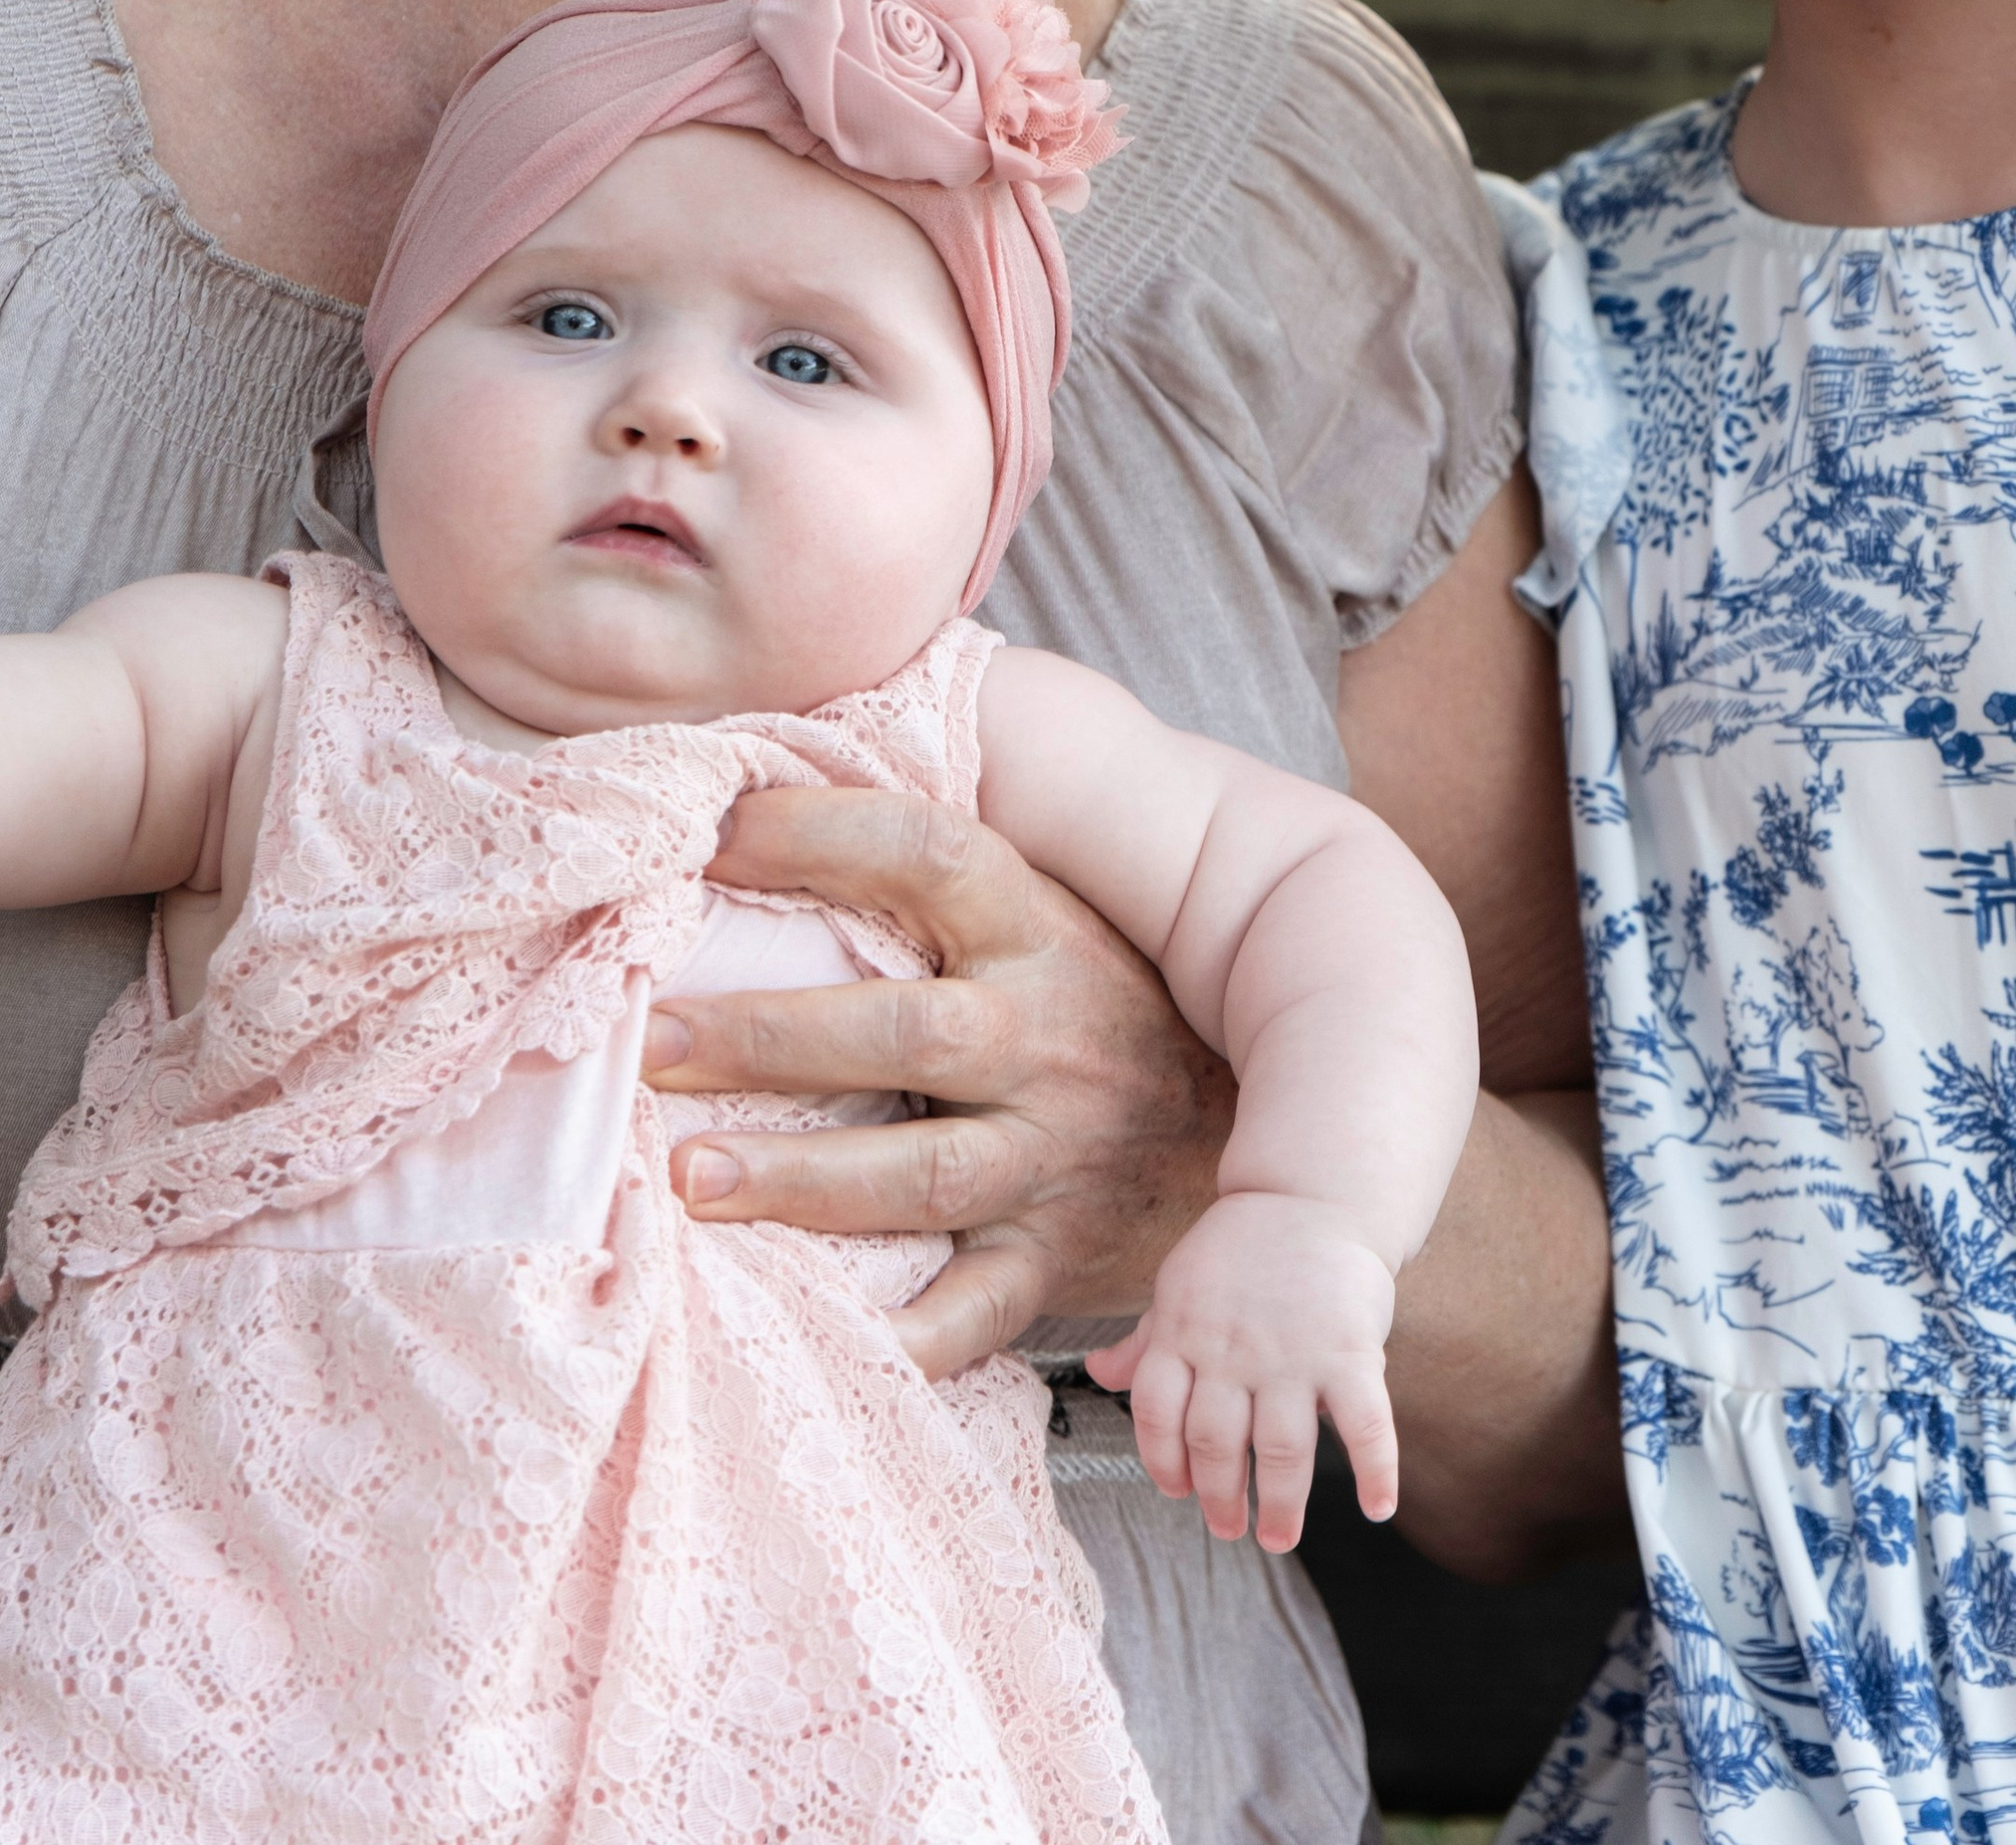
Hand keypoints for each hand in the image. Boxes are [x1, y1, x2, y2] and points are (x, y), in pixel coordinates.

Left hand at [642, 783, 1233, 1376]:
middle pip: (905, 1033)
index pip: (934, 855)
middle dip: (773, 1037)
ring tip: (686, 1178)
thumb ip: (945, 871)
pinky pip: (972, 1315)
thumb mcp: (1055, 911)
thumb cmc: (1110, 1006)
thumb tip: (770, 786)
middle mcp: (1048, 1039)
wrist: (1250, 1131)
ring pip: (923, 1175)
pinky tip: (818, 1333)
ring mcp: (1054, 1157)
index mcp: (1040, 931)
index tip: (717, 833)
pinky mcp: (1052, 1261)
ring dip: (800, 1179)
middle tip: (657, 1040)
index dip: (827, 834)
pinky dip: (902, 1338)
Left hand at [1086, 1191, 1398, 1554]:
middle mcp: (1233, 1350)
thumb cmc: (1243, 1246)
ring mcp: (1293, 1354)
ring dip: (1282, 1504)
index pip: (1158, 1415)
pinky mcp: (1350, 1351)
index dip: (1163, 1463)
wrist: (1315, 1192)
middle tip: (1229, 1529)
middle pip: (1216, 1445)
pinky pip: (1366, 1424)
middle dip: (1220, 1499)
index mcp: (1186, 1332)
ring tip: (1279, 1536)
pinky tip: (1377, 1507)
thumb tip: (1100, 1373)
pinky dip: (1375, 1471)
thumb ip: (1148, 1339)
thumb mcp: (1181, 1285)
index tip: (1179, 1493)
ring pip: (1283, 1451)